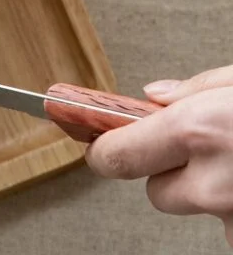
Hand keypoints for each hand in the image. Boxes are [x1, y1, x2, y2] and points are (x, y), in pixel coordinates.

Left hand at [86, 66, 232, 245]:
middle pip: (157, 190)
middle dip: (168, 169)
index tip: (93, 146)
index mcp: (196, 132)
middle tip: (200, 147)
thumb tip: (155, 96)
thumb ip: (196, 89)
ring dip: (209, 191)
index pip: (118, 154)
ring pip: (197, 207)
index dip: (101, 150)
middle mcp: (211, 183)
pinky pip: (230, 224)